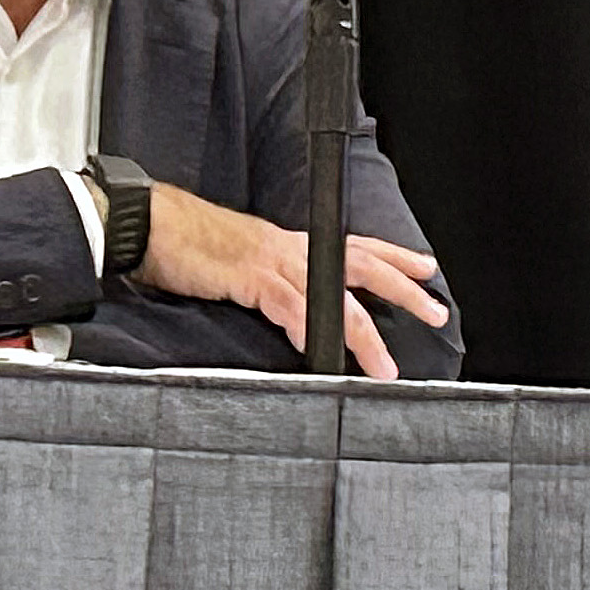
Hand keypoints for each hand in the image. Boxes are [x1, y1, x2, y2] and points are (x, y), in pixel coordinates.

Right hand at [134, 182, 448, 380]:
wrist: (152, 224)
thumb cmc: (191, 243)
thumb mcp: (246, 261)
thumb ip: (276, 282)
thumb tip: (294, 308)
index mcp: (293, 244)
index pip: (357, 246)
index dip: (395, 256)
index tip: (427, 268)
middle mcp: (292, 249)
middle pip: (363, 267)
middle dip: (404, 291)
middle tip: (436, 312)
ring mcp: (274, 262)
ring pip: (333, 298)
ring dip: (364, 335)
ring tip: (385, 366)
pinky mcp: (249, 278)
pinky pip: (289, 305)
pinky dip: (308, 327)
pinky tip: (323, 348)